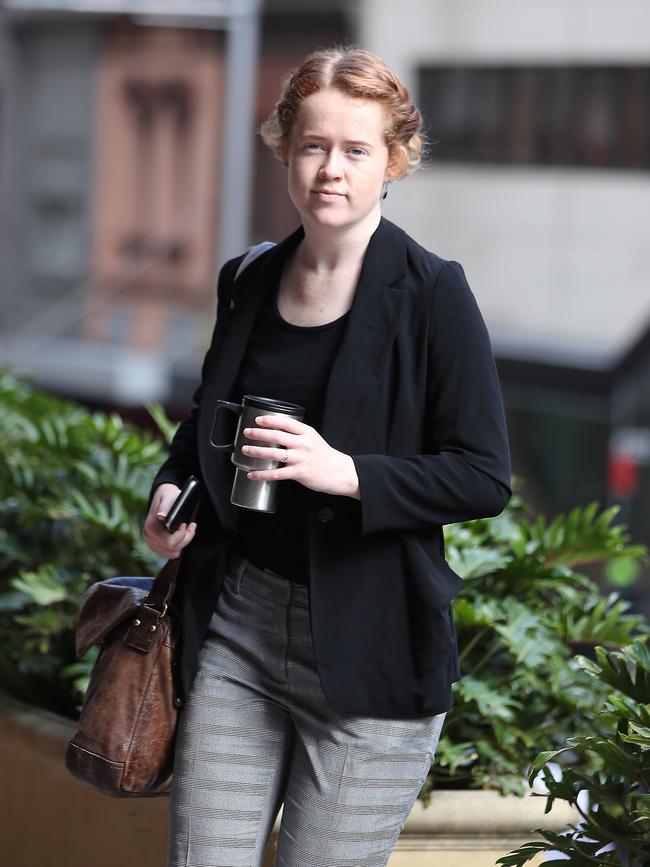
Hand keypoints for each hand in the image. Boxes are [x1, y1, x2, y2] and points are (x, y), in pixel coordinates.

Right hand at [143, 483, 196, 558]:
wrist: (162, 496)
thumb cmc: (168, 496)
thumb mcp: (169, 498)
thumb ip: (165, 507)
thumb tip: (161, 516)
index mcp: (151, 527)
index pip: (170, 543)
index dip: (182, 535)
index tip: (184, 524)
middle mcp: (149, 537)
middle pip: (173, 549)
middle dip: (185, 538)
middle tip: (191, 526)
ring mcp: (151, 542)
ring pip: (173, 552)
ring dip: (183, 542)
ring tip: (187, 529)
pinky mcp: (155, 544)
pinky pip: (170, 552)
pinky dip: (178, 545)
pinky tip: (181, 534)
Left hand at [241, 415, 359, 497]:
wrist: (341, 472)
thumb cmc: (325, 456)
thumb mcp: (313, 439)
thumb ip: (298, 435)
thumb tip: (276, 433)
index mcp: (307, 433)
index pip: (286, 422)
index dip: (270, 420)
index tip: (258, 420)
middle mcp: (303, 444)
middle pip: (277, 435)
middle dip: (259, 433)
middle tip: (247, 433)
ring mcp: (301, 458)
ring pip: (274, 453)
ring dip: (257, 451)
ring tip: (245, 450)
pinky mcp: (299, 473)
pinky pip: (276, 474)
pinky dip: (262, 474)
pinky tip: (253, 474)